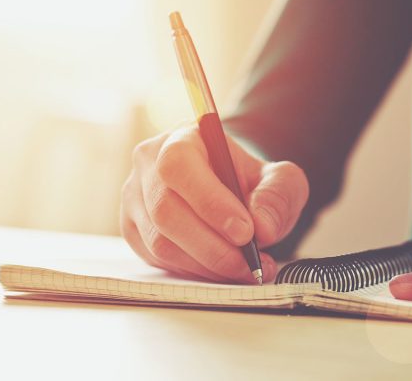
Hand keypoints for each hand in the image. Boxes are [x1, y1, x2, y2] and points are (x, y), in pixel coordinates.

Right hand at [120, 124, 308, 283]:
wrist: (231, 189)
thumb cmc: (249, 180)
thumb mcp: (278, 178)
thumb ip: (277, 195)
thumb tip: (262, 228)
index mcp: (180, 140)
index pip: (178, 166)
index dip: (209, 202)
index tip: (245, 232)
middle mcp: (148, 166)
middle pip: (165, 210)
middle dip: (212, 245)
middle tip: (249, 262)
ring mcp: (135, 199)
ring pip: (160, 242)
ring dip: (206, 264)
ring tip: (244, 270)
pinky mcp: (133, 230)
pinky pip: (157, 260)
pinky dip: (193, 272)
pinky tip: (221, 270)